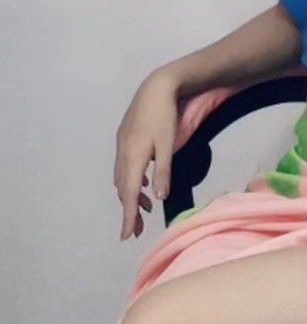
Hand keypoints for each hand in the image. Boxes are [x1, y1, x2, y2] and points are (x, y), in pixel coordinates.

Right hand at [113, 68, 180, 240]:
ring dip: (131, 195)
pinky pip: (124, 166)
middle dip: (128, 210)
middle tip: (134, 231)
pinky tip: (143, 182)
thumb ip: (163, 172)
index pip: (128, 194)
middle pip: (123, 189)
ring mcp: (122, 145)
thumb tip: (158, 198)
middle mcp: (123, 153)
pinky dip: (132, 179)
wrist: (156, 87)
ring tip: (144, 210)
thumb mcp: (167, 145)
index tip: (126, 236)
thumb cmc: (164, 115)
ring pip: (123, 178)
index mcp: (132, 157)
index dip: (127, 216)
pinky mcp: (125, 138)